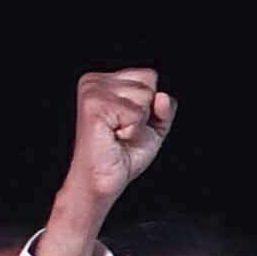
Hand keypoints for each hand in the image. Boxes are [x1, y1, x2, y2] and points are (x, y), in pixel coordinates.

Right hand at [53, 65, 171, 246]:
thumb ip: (164, 107)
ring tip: (118, 134)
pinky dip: (133, 129)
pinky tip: (114, 136)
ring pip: (145, 95)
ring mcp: (92, 91)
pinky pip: (136, 112)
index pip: (148, 75)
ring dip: (138, 122)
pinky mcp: (93, 105)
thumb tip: (162, 96)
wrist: (103, 180)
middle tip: (123, 131)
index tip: (129, 123)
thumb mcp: (154, 126)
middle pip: (149, 83)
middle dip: (145, 113)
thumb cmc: (123, 155)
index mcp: (104, 81)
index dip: (150, 106)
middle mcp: (94, 81)